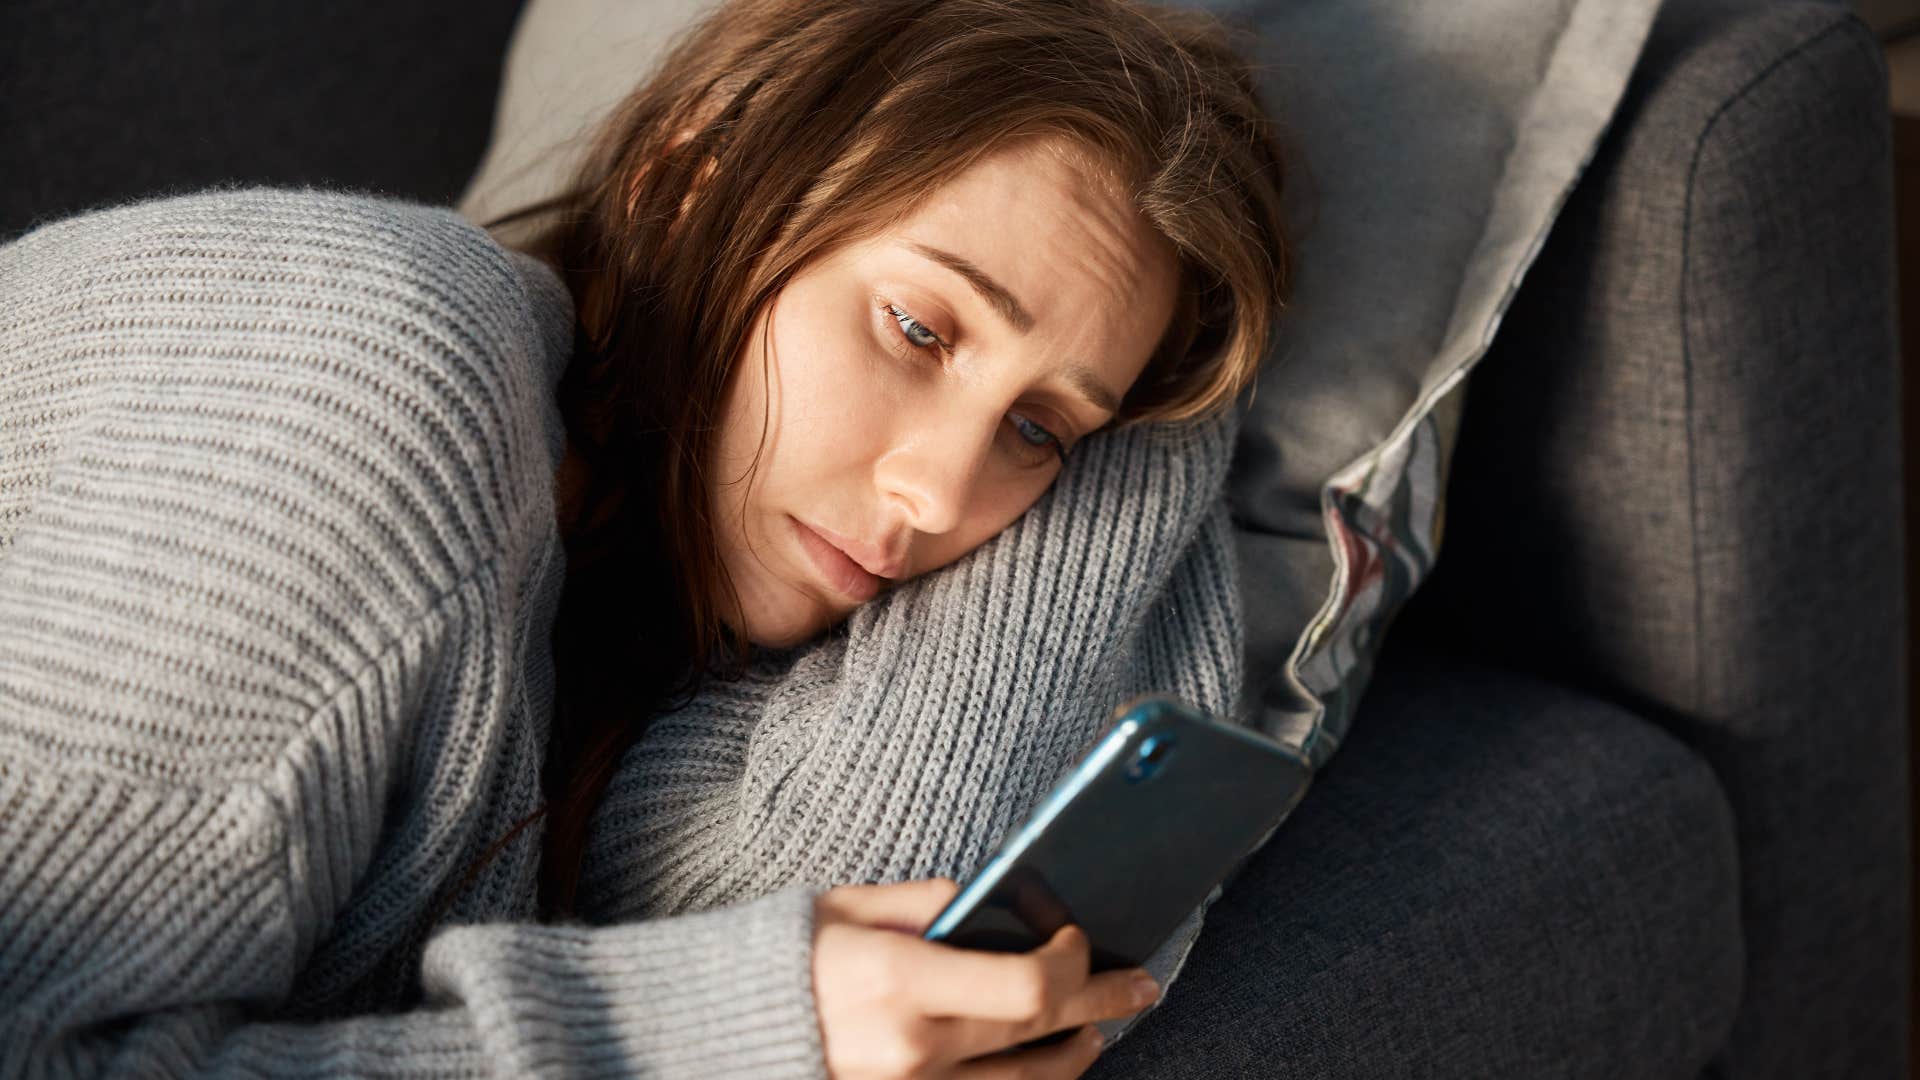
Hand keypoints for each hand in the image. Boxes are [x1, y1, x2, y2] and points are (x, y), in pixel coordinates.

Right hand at [810, 877, 1159, 1078]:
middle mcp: (912, 1049)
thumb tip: (997, 901)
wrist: (714, 1031)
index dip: (1074, 966)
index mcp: (900, 983)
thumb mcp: (849, 908)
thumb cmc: (781, 958)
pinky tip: (1045, 1070)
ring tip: (1096, 1032)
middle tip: (1141, 985)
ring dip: (1073, 1056)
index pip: (1028, 987)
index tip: (1083, 938)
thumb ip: (929, 903)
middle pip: (1040, 1035)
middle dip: (1102, 1005)